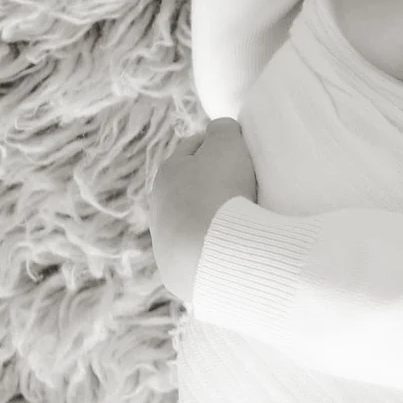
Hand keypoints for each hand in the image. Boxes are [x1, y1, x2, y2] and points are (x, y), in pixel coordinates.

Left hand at [147, 119, 256, 310]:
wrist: (214, 253)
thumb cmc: (221, 191)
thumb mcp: (228, 144)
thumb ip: (223, 130)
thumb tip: (221, 130)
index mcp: (168, 173)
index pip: (191, 149)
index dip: (215, 146)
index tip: (238, 151)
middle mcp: (160, 207)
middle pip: (188, 189)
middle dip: (210, 186)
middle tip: (243, 188)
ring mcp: (165, 243)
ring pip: (190, 224)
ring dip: (210, 221)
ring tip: (240, 224)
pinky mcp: (177, 273)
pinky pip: (199, 254)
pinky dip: (213, 250)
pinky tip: (232, 250)